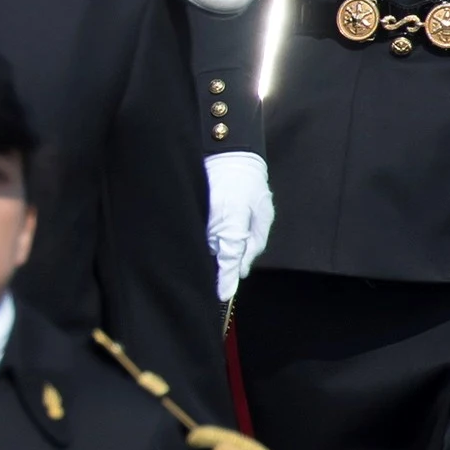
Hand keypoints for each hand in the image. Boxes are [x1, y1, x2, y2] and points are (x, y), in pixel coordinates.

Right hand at [204, 152, 273, 301]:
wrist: (224, 153)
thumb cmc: (247, 183)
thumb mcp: (262, 214)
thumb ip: (253, 245)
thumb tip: (242, 272)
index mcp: (231, 227)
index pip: (227, 263)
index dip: (224, 280)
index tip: (221, 296)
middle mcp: (210, 228)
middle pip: (211, 259)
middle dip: (215, 269)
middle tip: (220, 280)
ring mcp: (197, 222)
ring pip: (200, 248)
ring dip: (205, 255)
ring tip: (211, 260)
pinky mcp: (187, 215)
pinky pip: (192, 236)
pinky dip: (197, 242)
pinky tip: (201, 243)